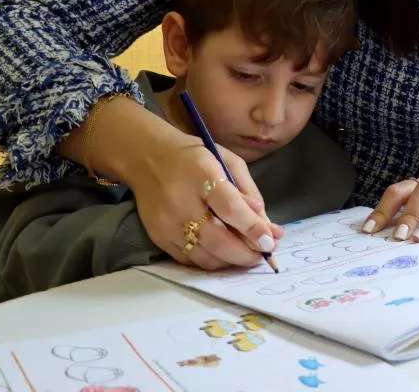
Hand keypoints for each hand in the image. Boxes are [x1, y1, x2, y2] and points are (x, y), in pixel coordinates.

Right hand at [129, 134, 279, 269]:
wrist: (147, 157)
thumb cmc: (195, 157)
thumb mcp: (228, 162)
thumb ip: (248, 192)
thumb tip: (265, 226)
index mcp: (202, 174)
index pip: (230, 208)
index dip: (252, 228)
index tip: (270, 242)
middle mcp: (180, 201)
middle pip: (217, 240)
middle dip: (246, 254)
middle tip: (264, 255)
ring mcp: (166, 222)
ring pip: (204, 256)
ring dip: (231, 261)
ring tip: (247, 255)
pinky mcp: (157, 236)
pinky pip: (188, 259)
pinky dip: (211, 261)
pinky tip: (224, 254)